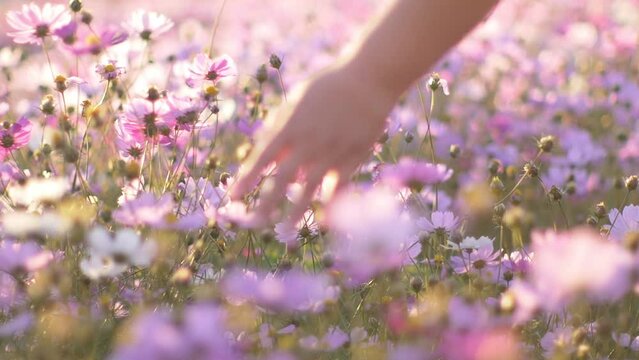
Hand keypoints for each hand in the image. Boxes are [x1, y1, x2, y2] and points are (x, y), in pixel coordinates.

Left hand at [229, 63, 396, 225]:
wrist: (368, 79)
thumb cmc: (327, 88)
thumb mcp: (296, 102)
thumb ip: (280, 130)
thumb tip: (268, 162)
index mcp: (290, 126)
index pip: (261, 158)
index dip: (246, 179)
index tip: (233, 198)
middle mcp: (308, 142)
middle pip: (281, 178)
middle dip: (266, 203)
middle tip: (253, 223)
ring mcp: (331, 151)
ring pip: (309, 188)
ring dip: (296, 212)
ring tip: (285, 232)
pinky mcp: (353, 157)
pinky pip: (338, 186)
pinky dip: (330, 203)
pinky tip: (323, 220)